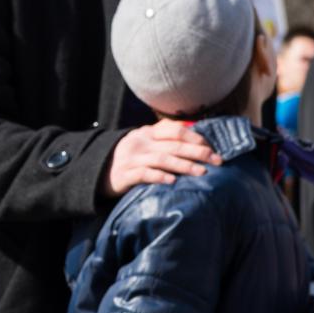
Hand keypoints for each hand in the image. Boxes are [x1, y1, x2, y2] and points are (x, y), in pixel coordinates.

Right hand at [104, 119, 220, 196]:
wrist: (96, 172)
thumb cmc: (128, 160)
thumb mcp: (143, 144)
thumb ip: (163, 142)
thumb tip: (196, 143)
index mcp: (146, 133)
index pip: (174, 130)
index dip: (195, 137)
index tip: (212, 146)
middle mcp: (140, 143)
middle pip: (174, 145)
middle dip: (198, 152)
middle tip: (217, 160)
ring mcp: (131, 158)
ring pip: (162, 159)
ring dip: (184, 166)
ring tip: (202, 172)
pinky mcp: (124, 175)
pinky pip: (144, 175)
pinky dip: (159, 177)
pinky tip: (172, 182)